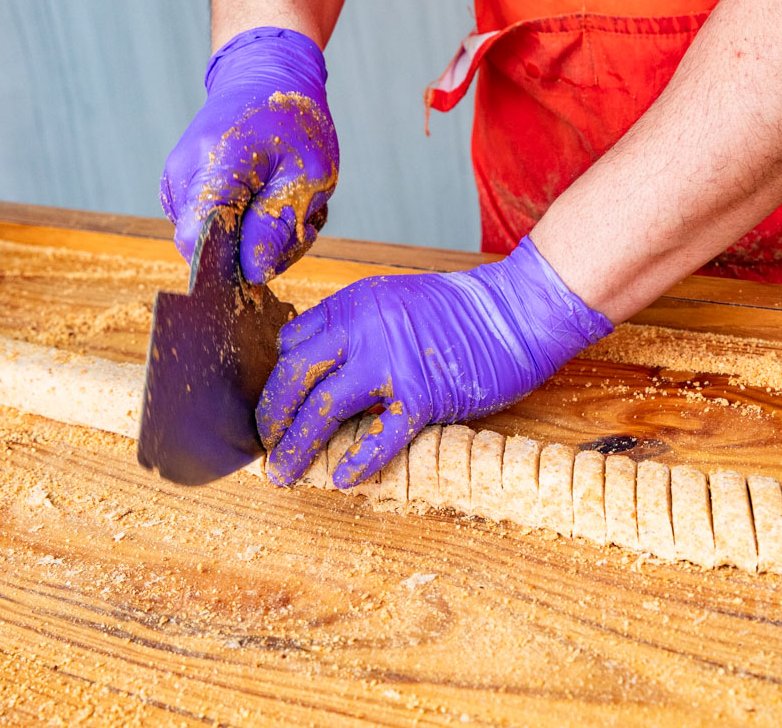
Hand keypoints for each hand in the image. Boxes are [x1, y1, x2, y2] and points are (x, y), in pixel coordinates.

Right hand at [160, 27, 337, 283]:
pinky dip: (244, 224)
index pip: (199, 242)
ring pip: (211, 243)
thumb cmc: (293, 121)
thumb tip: (253, 272)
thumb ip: (277, 224)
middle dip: (257, 249)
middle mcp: (183, 175)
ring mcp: (176, 183)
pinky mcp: (181, 191)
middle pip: (208, 250)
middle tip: (299, 220)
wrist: (265, 76)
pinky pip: (210, 228)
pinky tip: (266, 200)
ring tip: (285, 202)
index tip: (272, 254)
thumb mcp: (308, 175)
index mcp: (215, 163)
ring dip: (255, 237)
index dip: (233, 265)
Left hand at [258, 236, 613, 487]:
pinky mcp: (423, 393)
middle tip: (264, 445)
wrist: (517, 310)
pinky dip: (358, 461)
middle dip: (271, 416)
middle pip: (294, 375)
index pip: (292, 344)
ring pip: (323, 408)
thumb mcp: (395, 304)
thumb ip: (358, 331)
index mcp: (354, 304)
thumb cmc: (463, 313)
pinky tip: (343, 478)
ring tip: (283, 472)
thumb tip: (326, 372)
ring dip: (296, 445)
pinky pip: (379, 436)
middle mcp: (363, 328)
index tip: (275, 406)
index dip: (278, 380)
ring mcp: (391, 360)